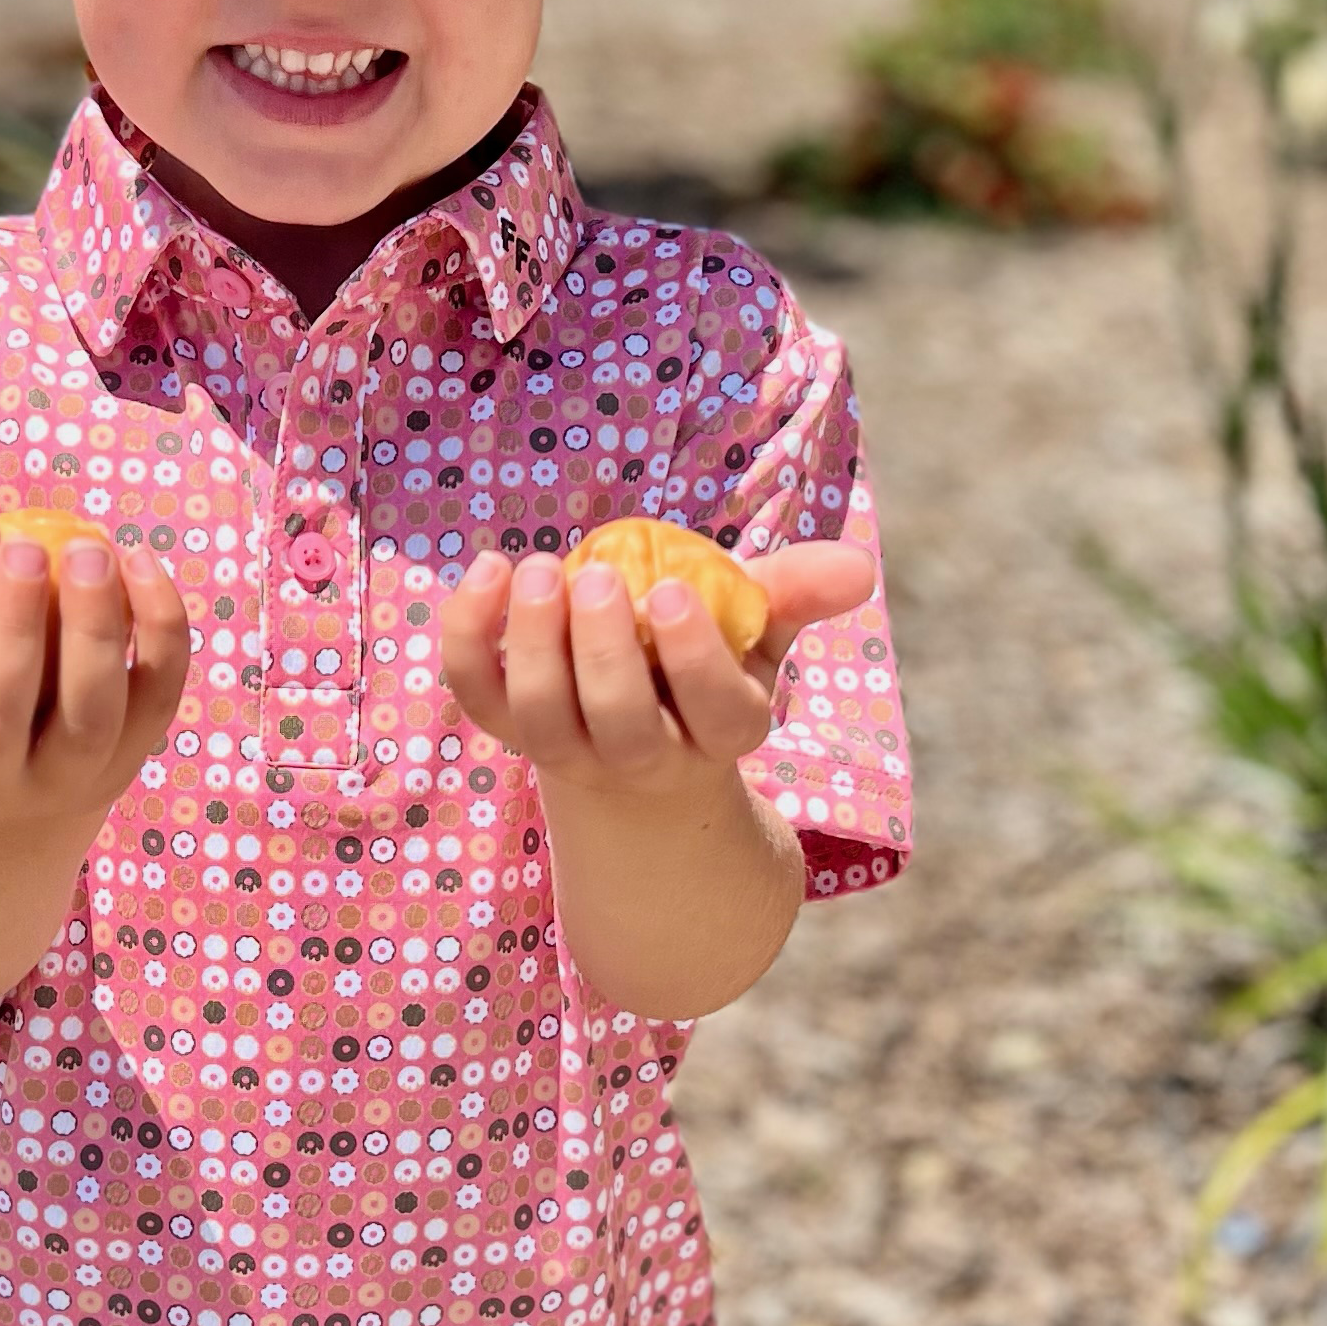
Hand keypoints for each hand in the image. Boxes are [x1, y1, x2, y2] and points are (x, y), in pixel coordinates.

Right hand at [0, 511, 189, 835]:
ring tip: (91, 551)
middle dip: (12, 623)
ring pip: (87, 719)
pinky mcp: (127, 764)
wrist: (14, 791)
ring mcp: (64, 784)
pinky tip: (140, 565)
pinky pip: (155, 700)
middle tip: (26, 546)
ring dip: (92, 629)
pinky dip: (161, 632)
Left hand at [440, 537, 875, 792]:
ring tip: (536, 571)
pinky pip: (478, 696)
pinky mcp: (508, 729)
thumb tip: (857, 567)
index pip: (716, 714)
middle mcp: (643, 757)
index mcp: (719, 735)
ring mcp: (569, 751)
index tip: (674, 592)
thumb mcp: (760, 636)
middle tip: (596, 577)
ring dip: (533, 646)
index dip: (694, 661)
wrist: (634, 753)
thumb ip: (798, 595)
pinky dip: (469, 639)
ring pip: (541, 720)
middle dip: (603, 653)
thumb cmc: (704, 672)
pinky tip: (486, 571)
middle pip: (621, 725)